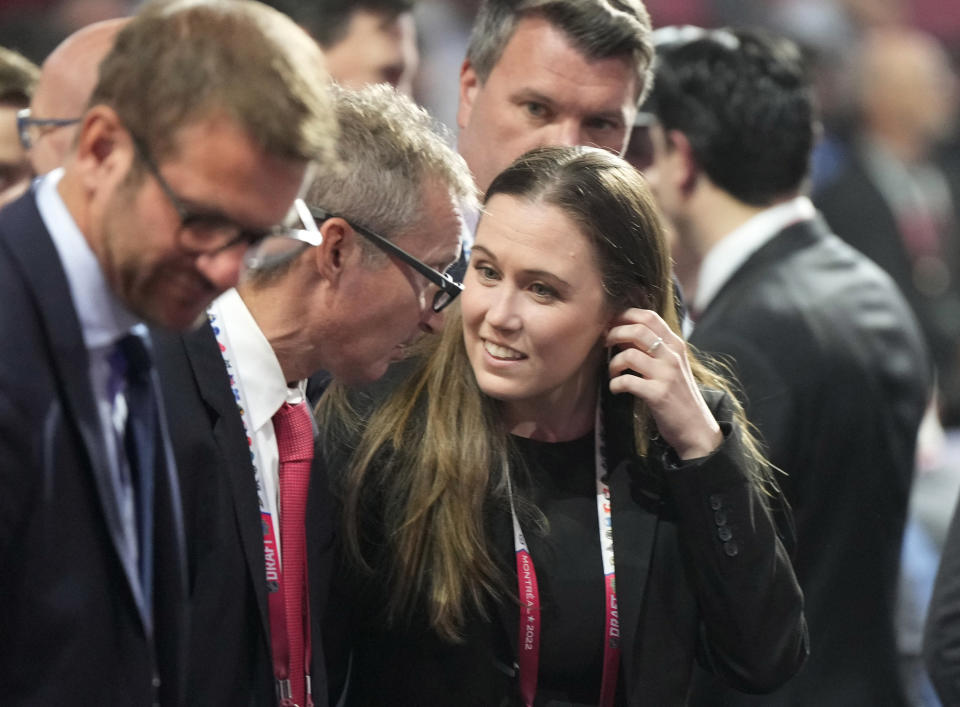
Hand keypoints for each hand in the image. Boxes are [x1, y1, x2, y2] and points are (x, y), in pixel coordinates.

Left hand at [606, 308, 721, 459]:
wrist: (696, 428)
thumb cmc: (679, 396)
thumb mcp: (671, 366)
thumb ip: (653, 348)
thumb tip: (623, 332)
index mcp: (676, 345)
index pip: (649, 316)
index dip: (625, 316)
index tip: (611, 324)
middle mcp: (673, 356)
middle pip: (637, 330)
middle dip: (614, 333)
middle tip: (606, 344)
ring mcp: (667, 375)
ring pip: (629, 355)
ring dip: (613, 363)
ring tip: (613, 373)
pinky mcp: (658, 394)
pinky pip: (626, 381)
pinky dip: (615, 384)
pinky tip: (616, 389)